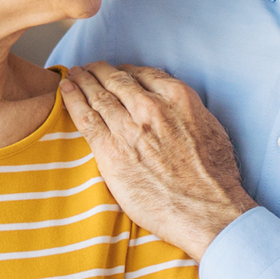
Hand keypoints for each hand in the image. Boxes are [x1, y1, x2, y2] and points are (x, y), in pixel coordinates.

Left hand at [62, 63, 255, 258]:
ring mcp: (129, 128)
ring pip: (98, 96)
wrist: (205, 210)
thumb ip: (188, 112)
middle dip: (99, 72)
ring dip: (82, 82)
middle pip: (116, 80)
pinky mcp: (111, 151)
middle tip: (88, 68)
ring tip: (72, 76)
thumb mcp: (211, 129)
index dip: (126, 71)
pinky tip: (65, 91)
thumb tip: (177, 109)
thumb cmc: (215, 178)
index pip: (143, 74)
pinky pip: (85, 118)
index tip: (118, 72)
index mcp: (178, 98)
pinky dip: (72, 100)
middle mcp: (151, 107)